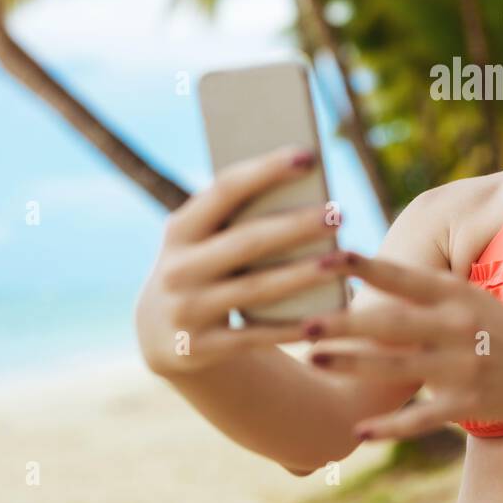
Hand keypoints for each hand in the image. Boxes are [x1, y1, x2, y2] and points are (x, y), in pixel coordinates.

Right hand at [134, 146, 336, 376]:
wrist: (159, 334)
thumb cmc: (203, 266)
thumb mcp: (203, 240)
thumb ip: (238, 217)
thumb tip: (305, 183)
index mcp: (180, 229)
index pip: (225, 189)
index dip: (267, 170)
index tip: (309, 154)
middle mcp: (177, 268)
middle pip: (247, 241)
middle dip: (296, 226)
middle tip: (339, 212)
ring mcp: (186, 310)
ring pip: (256, 289)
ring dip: (303, 275)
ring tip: (342, 260)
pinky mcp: (199, 348)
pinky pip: (256, 336)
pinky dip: (291, 328)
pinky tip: (327, 317)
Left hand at [302, 251, 502, 439]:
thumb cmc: (496, 327)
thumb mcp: (465, 298)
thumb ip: (419, 291)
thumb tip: (363, 272)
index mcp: (454, 295)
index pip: (403, 276)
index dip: (364, 266)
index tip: (325, 255)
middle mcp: (457, 326)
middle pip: (393, 324)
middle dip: (346, 324)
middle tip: (303, 322)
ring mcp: (464, 367)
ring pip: (399, 369)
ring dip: (354, 366)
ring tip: (315, 361)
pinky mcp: (469, 404)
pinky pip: (422, 417)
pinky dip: (390, 427)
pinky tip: (359, 431)